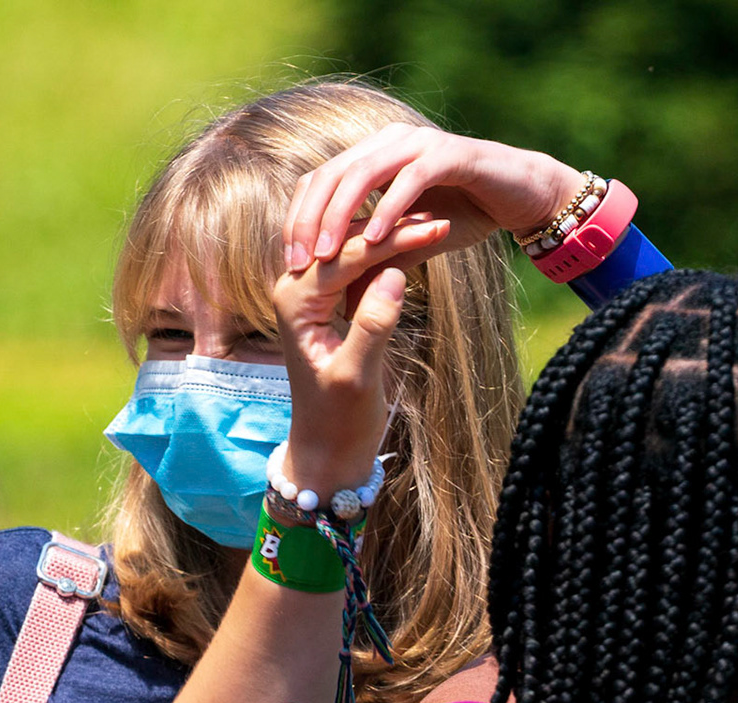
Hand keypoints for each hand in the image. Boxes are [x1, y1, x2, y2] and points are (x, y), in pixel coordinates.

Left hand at [272, 218, 447, 493]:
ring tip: (437, 227)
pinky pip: (359, 268)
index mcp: (295, 300)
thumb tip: (394, 273)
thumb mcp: (356, 376)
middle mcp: (296, 288)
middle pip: (349, 244)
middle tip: (442, 220)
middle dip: (396, 231)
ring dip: (394, 239)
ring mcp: (312, 293)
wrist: (326, 447)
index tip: (438, 228)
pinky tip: (419, 246)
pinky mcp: (328, 303)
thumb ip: (373, 325)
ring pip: (356, 251)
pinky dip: (389, 257)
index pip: (348, 254)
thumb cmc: (338, 419)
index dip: (394, 239)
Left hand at [283, 123, 585, 271]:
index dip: (298, 219)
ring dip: (340, 215)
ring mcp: (417, 144)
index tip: (290, 262)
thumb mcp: (412, 242)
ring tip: (326, 255)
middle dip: (309, 219)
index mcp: (372, 156)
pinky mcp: (448, 154)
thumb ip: (379, 258)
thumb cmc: (466, 215)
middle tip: (300, 261)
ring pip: (361, 173)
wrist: (523, 195)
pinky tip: (375, 241)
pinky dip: (389, 209)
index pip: (317, 182)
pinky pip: (409, 179)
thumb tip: (342, 294)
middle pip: (329, 174)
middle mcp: (388, 143)